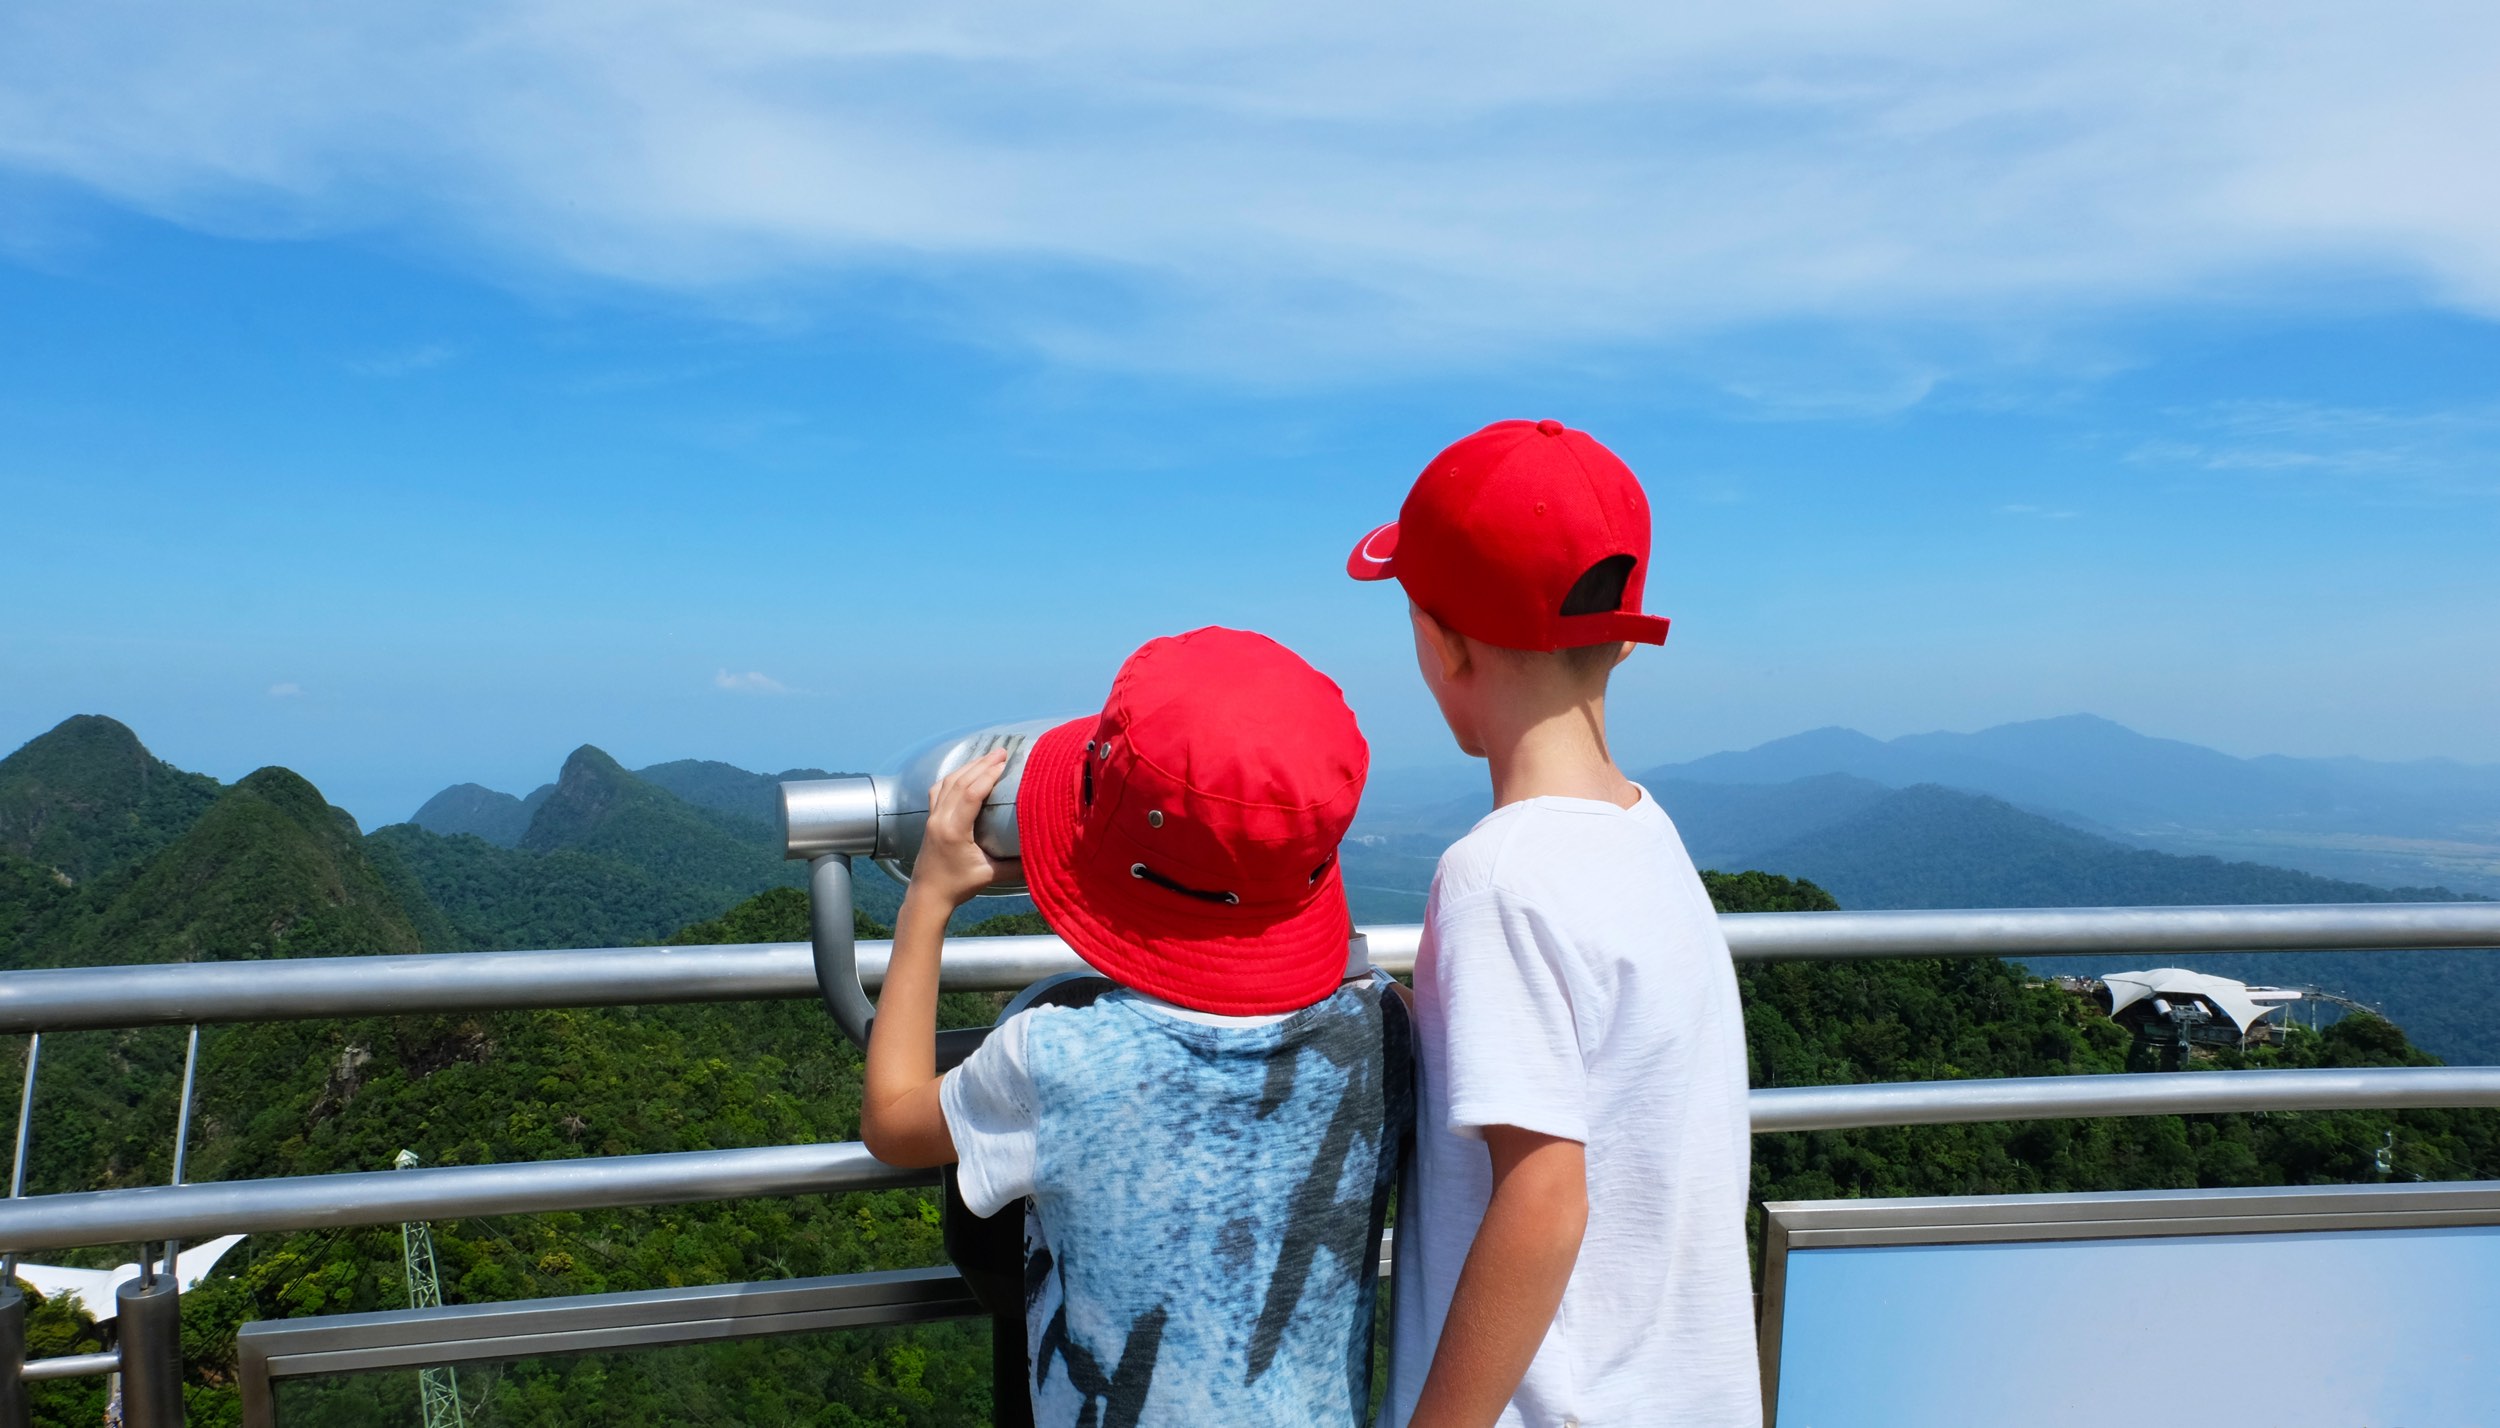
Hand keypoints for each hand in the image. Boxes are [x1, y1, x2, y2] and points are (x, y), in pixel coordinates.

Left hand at [908, 748, 1009, 910]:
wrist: (927, 895)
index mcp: (954, 831)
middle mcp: (940, 819)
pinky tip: (964, 772)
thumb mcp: (990, 875)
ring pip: (948, 782)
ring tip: (987, 757)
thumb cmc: (958, 886)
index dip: (988, 775)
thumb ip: (1015, 865)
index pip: (971, 794)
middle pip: (960, 782)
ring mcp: (932, 818)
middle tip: (1001, 751)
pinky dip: (953, 777)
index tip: (1004, 763)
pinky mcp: (929, 819)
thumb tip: (1042, 854)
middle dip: (981, 764)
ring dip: (968, 767)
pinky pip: (938, 790)